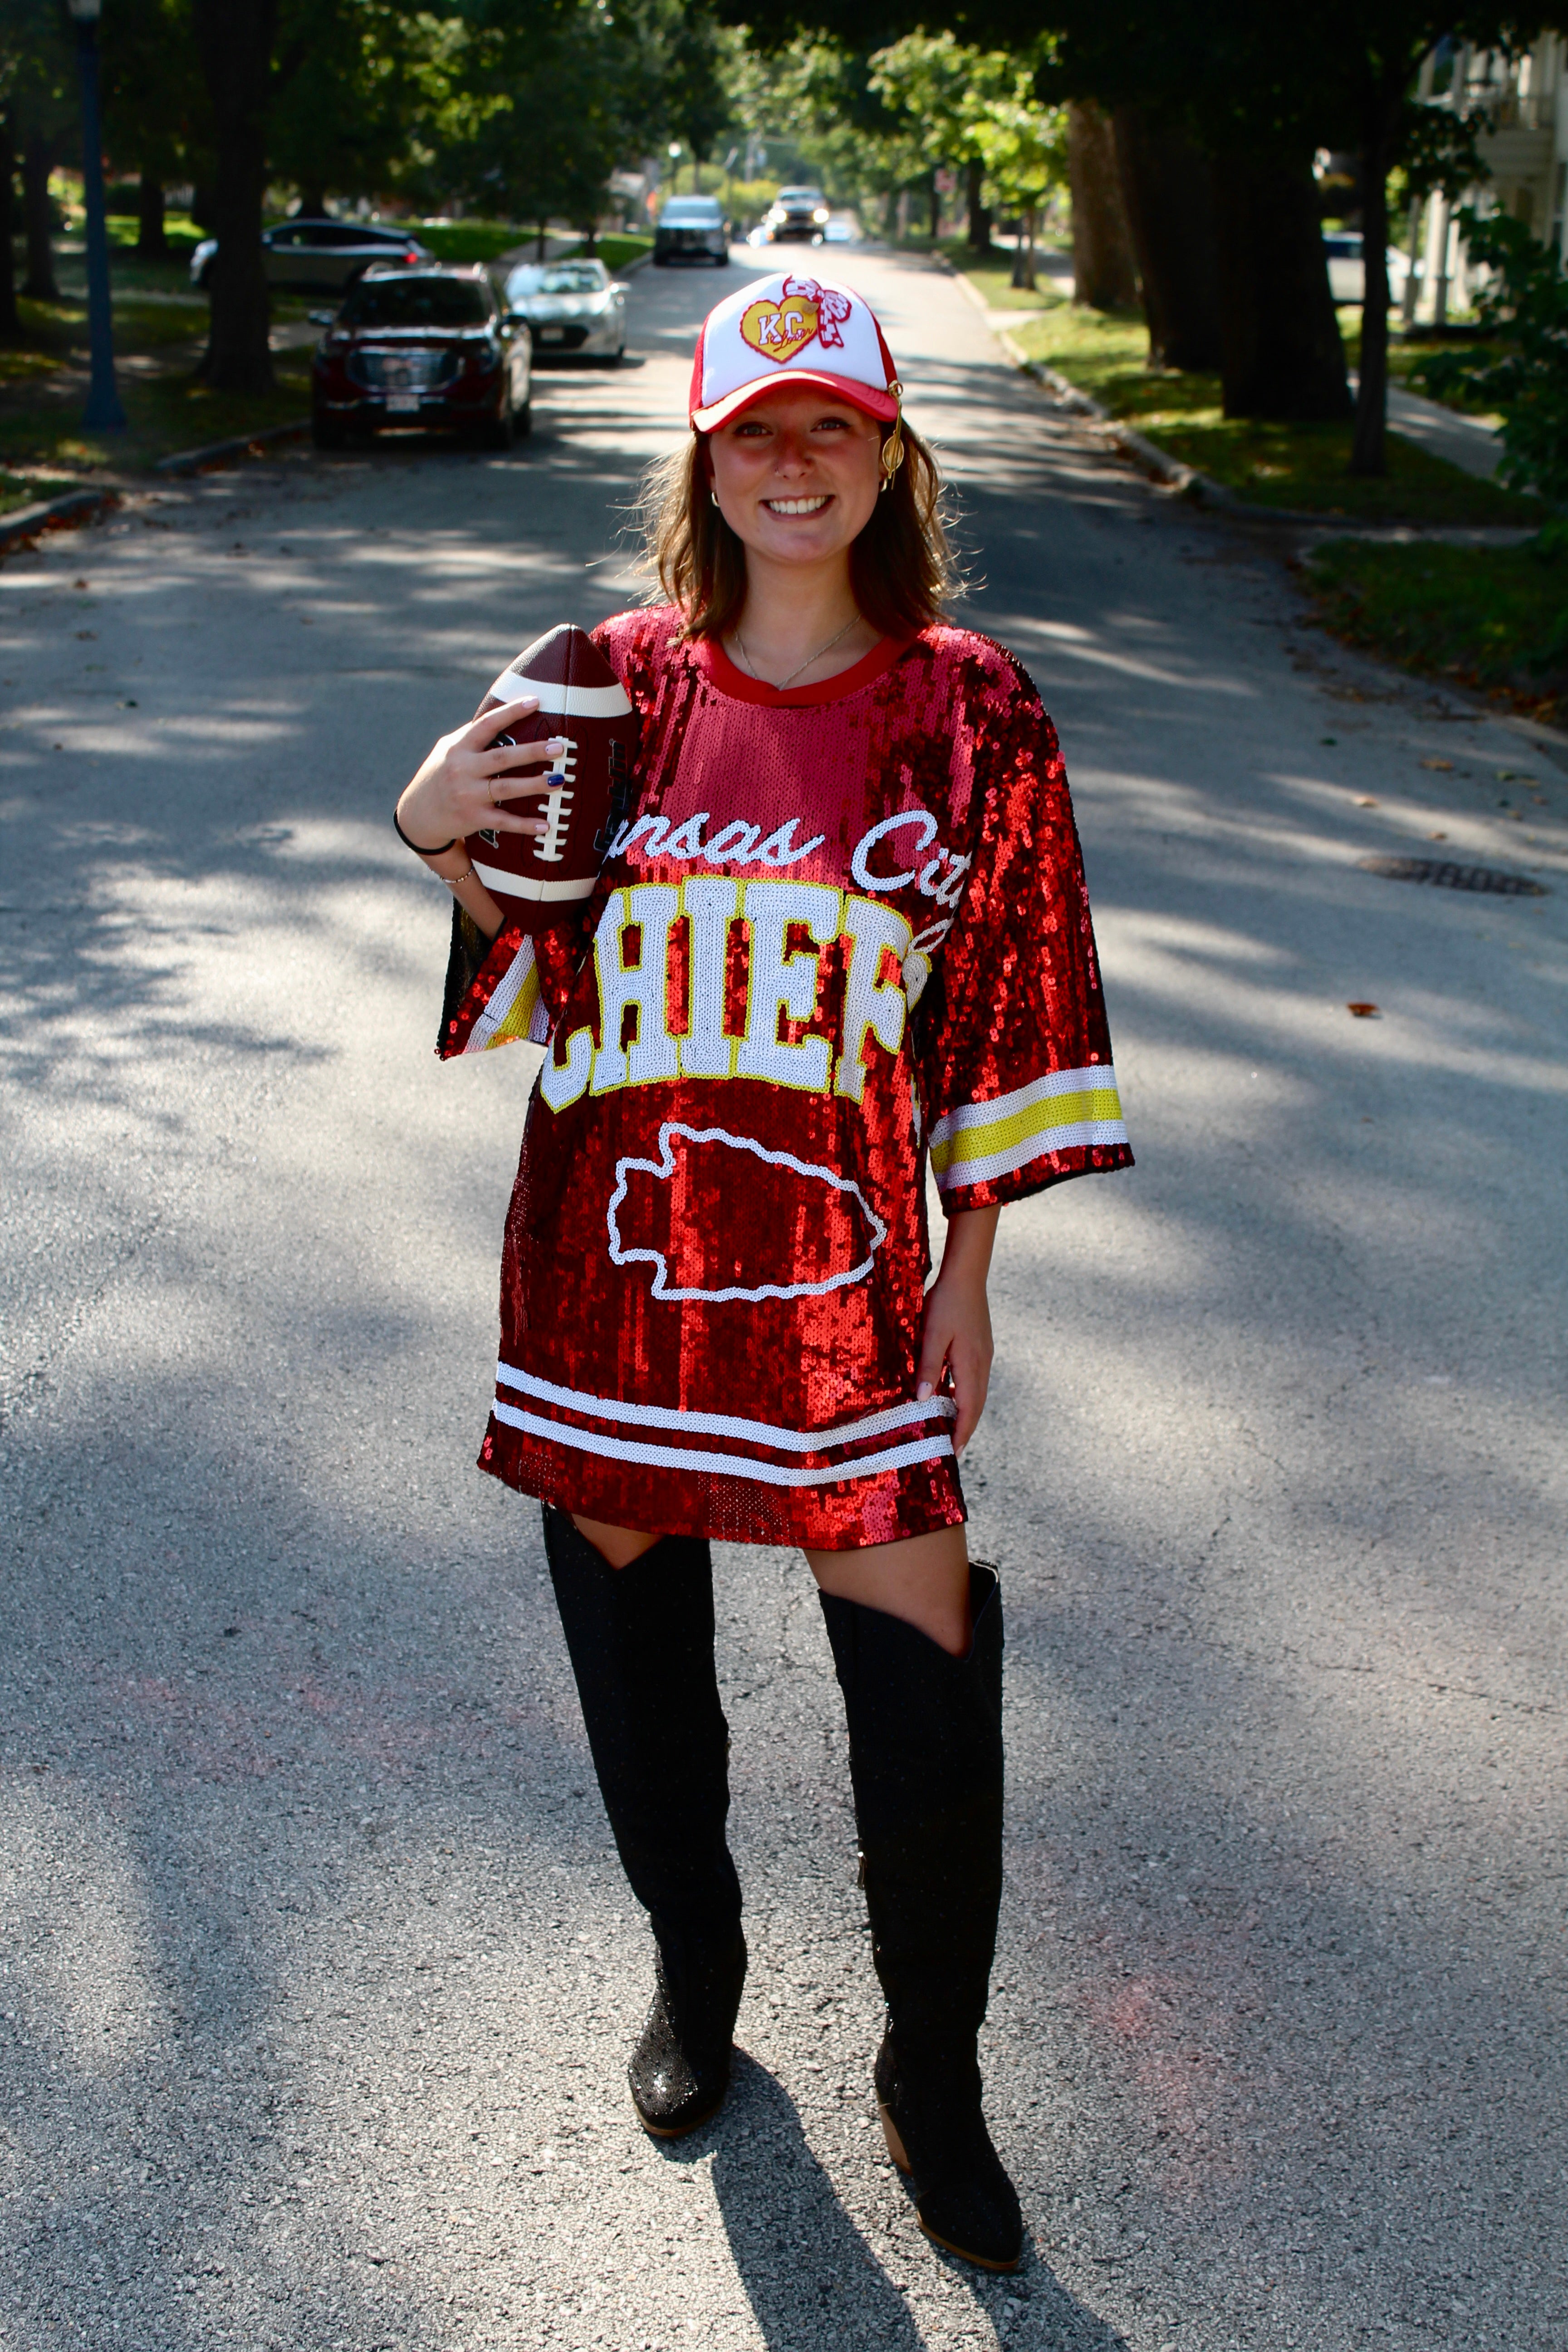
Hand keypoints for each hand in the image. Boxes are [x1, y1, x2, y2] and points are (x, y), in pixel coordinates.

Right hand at [396, 695, 564, 850]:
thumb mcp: (448, 751)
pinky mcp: (473, 819)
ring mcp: (467, 795)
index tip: (535, 701)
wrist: (418, 815)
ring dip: (534, 784)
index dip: (510, 712)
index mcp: (459, 748)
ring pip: (506, 788)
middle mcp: (462, 769)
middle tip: (559, 747)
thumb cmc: (440, 776)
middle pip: (502, 758)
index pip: (486, 725)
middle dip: (532, 752)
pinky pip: (503, 821)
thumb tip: (504, 714)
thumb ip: (472, 737)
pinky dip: (525, 824)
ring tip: (560, 780)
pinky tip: (546, 824)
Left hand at [915, 1205, 998, 1454]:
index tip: (953, 1453)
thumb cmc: (946, 1304)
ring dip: (966, 1414)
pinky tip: (952, 1396)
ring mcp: (984, 1356)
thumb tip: (924, 1400)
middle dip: (965, 1429)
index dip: (960, 1432)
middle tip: (952, 1449)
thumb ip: (928, 1367)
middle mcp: (982, 1365)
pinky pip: (974, 1381)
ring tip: (952, 1430)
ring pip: (976, 1394)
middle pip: (976, 1406)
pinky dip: (965, 1396)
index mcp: (971, 1365)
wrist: (966, 1276)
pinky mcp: (981, 1348)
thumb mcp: (932, 1335)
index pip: (968, 1409)